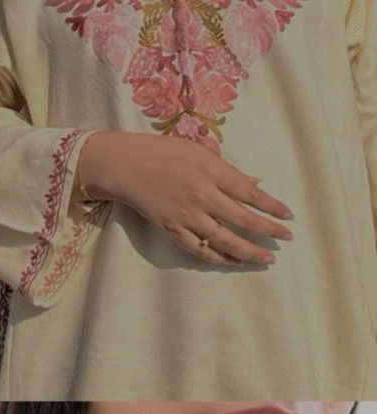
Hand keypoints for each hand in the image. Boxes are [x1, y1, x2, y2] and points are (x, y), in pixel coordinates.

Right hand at [76, 131, 292, 264]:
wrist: (125, 166)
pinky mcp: (171, 229)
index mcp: (212, 171)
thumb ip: (227, 171)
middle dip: (268, 231)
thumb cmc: (162, 152)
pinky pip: (199, 249)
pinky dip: (217, 258)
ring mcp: (187, 216)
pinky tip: (231, 261)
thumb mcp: (198, 152)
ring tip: (265, 259)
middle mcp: (202, 195)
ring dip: (248, 252)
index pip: (251, 193)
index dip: (272, 207)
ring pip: (224, 240)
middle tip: (286, 239)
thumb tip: (254, 186)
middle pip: (243, 219)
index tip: (289, 216)